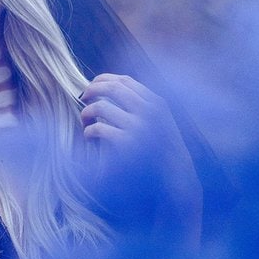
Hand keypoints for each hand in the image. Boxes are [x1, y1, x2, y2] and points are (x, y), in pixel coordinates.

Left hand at [78, 74, 202, 243]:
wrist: (175, 178)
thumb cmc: (162, 151)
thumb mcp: (159, 122)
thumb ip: (142, 106)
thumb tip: (112, 88)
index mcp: (156, 103)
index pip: (125, 80)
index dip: (104, 79)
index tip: (92, 85)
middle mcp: (149, 111)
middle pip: (112, 88)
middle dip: (92, 90)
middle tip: (82, 98)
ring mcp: (138, 128)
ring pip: (101, 107)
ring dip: (87, 113)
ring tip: (85, 122)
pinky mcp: (126, 145)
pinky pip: (98, 129)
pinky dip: (88, 132)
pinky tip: (89, 138)